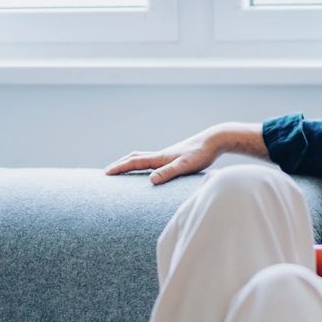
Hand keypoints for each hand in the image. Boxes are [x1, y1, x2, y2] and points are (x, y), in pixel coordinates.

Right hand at [104, 122, 264, 184]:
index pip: (135, 163)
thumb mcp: (185, 166)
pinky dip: (144, 164)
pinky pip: (153, 160)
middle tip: (108, 172)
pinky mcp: (175, 157)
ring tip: (122, 169)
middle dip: (121, 165)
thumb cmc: (201, 154)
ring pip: (143, 158)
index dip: (120, 168)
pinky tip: (149, 170)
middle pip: (135, 158)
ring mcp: (168, 155)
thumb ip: (169, 172)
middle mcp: (161, 155)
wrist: (215, 140)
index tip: (106, 173)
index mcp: (160, 158)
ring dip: (131, 163)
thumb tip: (151, 180)